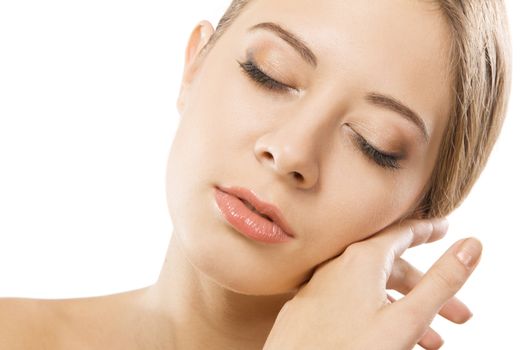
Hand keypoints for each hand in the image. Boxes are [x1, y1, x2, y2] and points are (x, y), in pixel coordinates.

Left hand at [263, 218, 481, 349]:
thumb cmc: (350, 349)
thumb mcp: (407, 318)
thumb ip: (441, 282)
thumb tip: (471, 245)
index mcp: (362, 259)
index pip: (402, 233)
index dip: (427, 230)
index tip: (443, 228)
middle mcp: (338, 265)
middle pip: (392, 268)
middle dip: (428, 290)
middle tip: (460, 315)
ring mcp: (320, 287)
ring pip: (372, 289)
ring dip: (406, 309)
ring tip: (434, 342)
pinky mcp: (309, 308)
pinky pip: (350, 302)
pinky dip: (376, 314)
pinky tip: (389, 336)